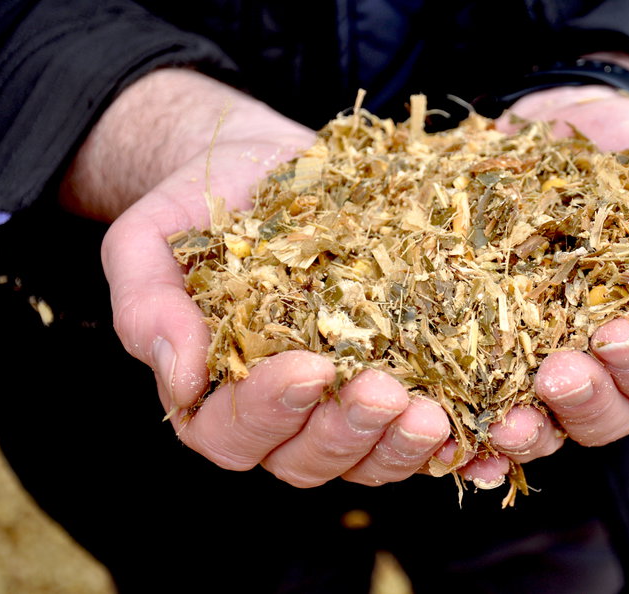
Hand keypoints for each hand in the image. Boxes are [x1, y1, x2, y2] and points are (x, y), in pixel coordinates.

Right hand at [71, 70, 453, 487]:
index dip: (271, 409)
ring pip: (369, 458)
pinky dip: (452, 439)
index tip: (310, 366)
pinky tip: (482, 423)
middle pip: (308, 459)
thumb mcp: (148, 241)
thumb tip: (182, 380)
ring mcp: (340, 403)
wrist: (262, 166)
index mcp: (214, 394)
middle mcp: (281, 413)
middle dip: (349, 433)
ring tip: (436, 413)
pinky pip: (420, 428)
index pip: (233, 431)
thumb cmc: (197, 204)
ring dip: (402, 445)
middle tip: (386, 392)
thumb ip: (146, 308)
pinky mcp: (394, 377)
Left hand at [466, 85, 628, 477]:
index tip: (618, 335)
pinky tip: (450, 433)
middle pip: (606, 416)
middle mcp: (599, 364)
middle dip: (586, 400)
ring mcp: (538, 361)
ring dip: (528, 432)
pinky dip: (468, 429)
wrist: (569, 121)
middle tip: (558, 372)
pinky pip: (477, 403)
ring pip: (544, 423)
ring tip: (503, 419)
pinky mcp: (485, 348)